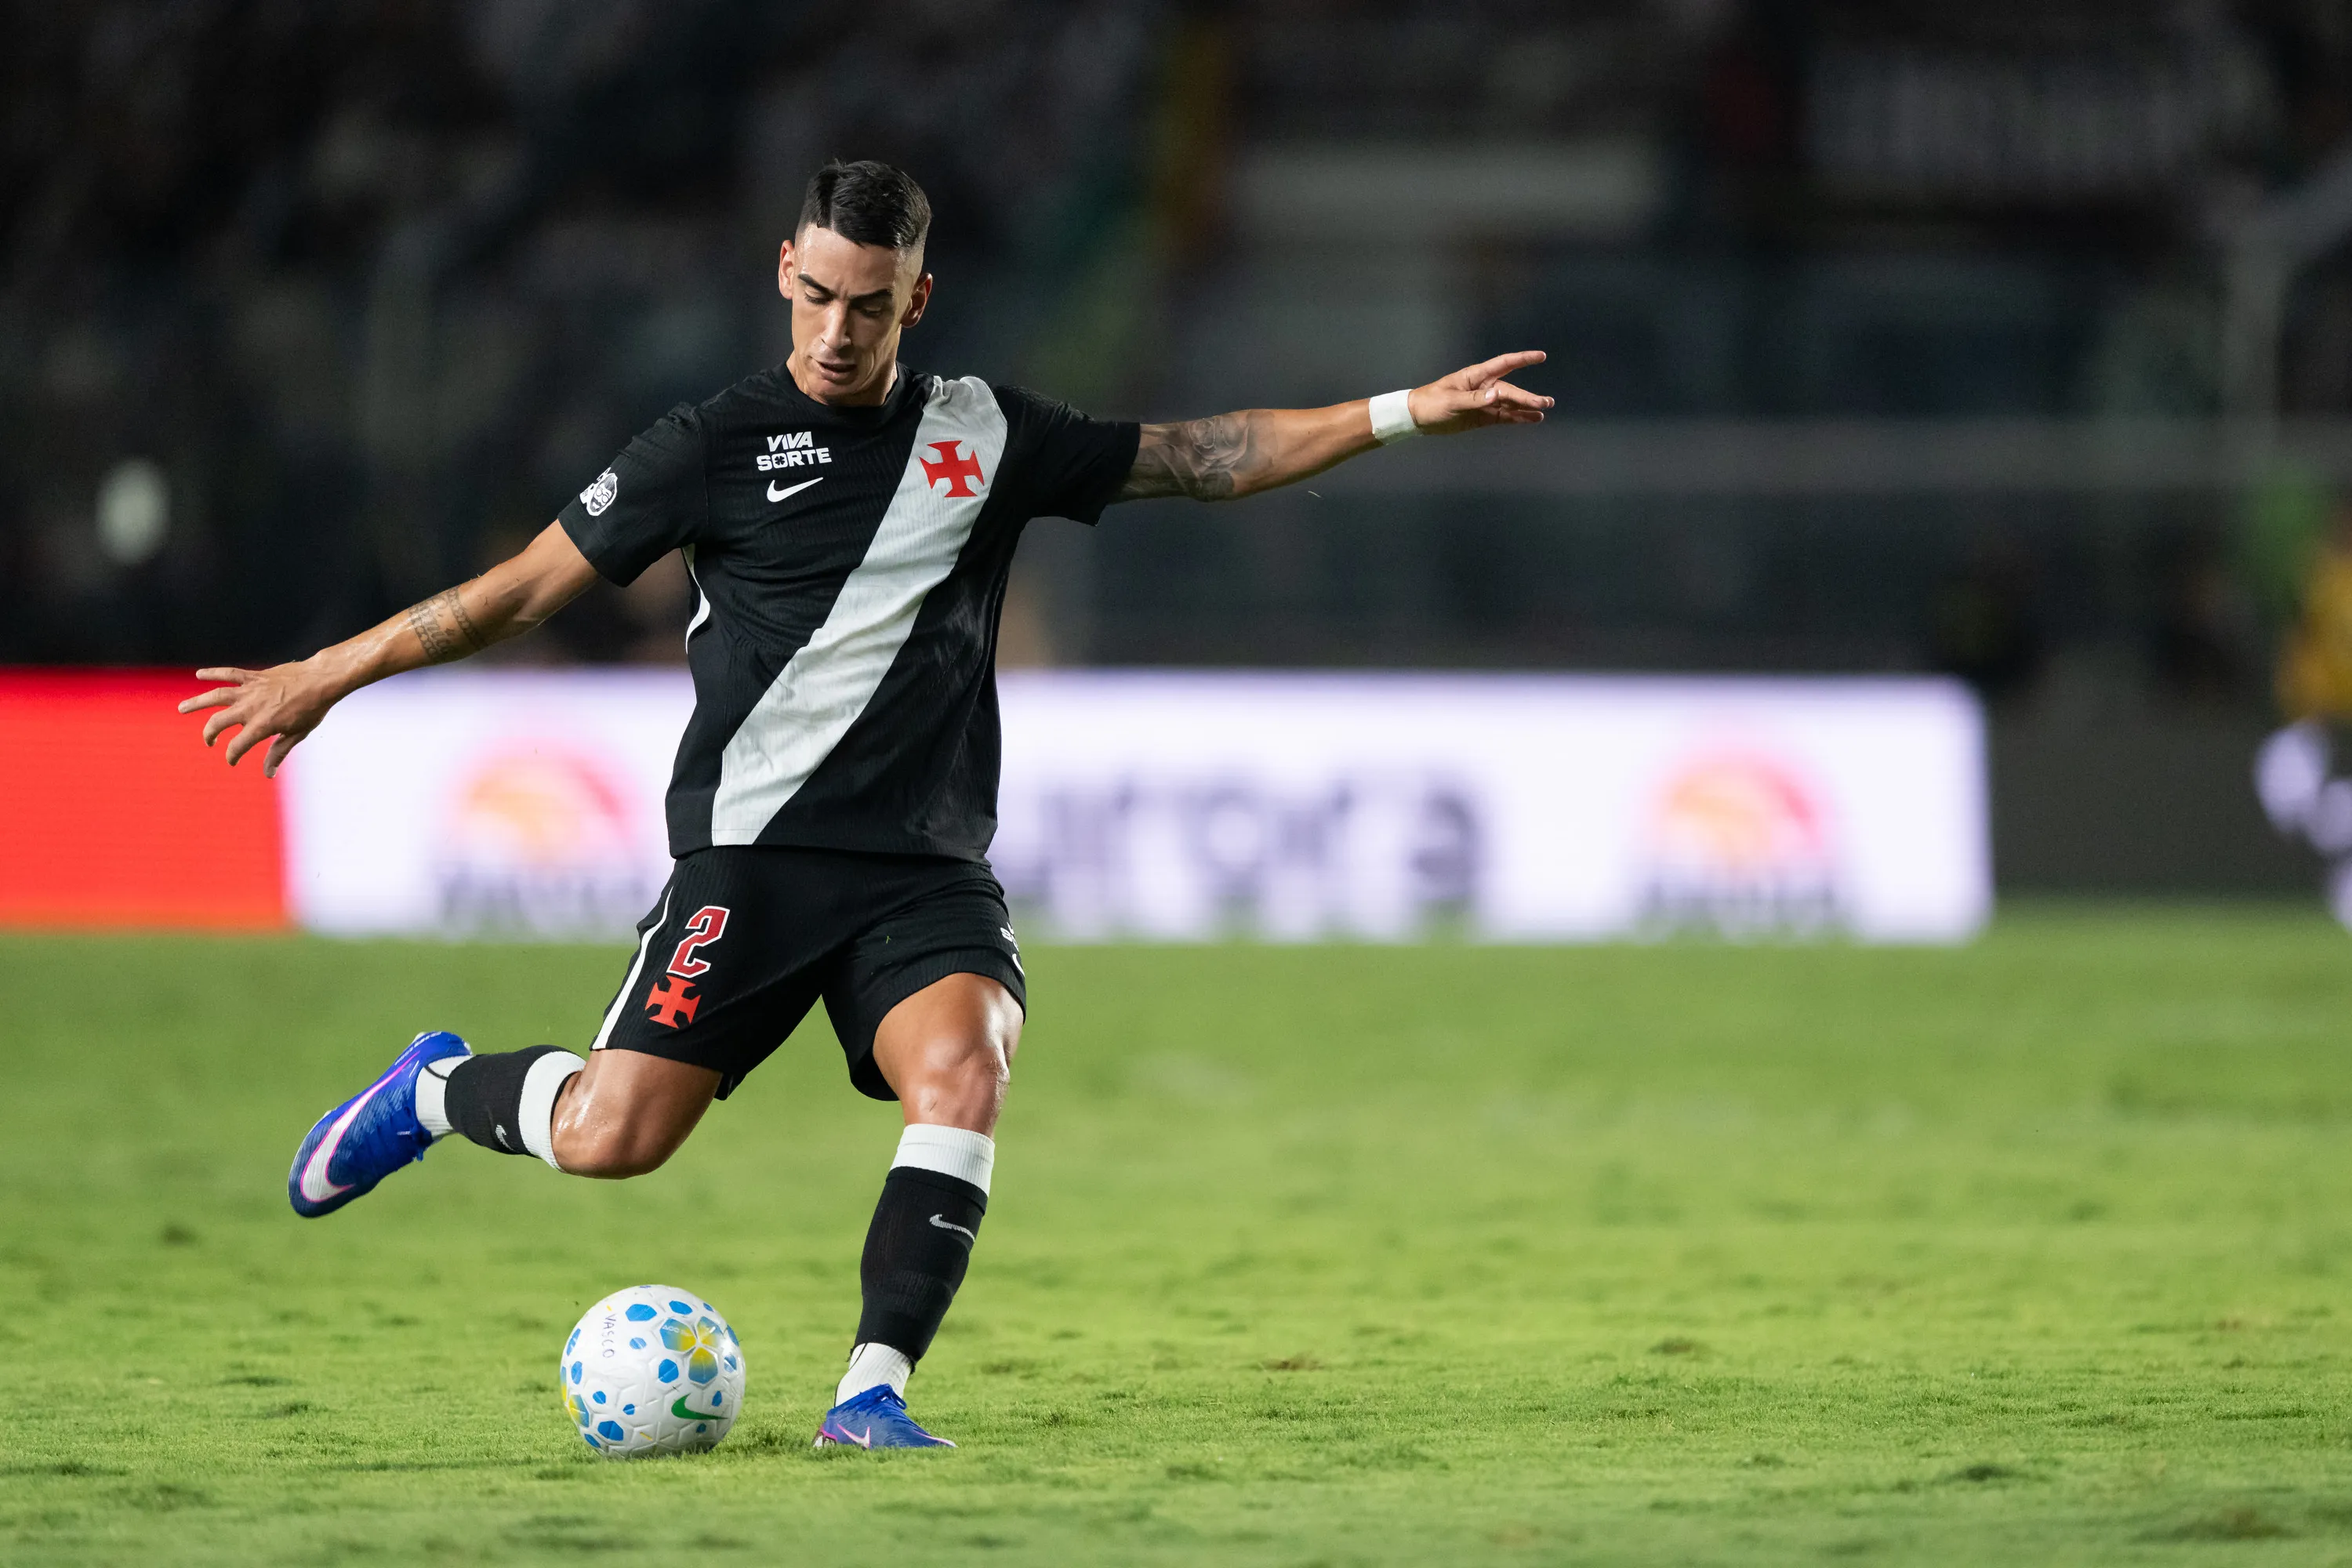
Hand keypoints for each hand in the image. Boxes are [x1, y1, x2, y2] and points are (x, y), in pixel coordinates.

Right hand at [178, 659, 341, 776]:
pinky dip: (213, 672)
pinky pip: (229, 673)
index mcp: (262, 725)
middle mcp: (251, 708)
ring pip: (216, 696)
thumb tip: (268, 773)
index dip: (232, 756)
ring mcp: (251, 690)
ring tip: (182, 708)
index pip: (237, 746)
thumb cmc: (312, 709)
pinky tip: (199, 674)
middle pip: (218, 722)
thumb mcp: (297, 734)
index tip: (232, 760)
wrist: (320, 680)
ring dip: (197, 702)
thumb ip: (279, 752)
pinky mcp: (254, 676)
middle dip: (209, 734)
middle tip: (209, 742)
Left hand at [1406, 350, 1552, 435]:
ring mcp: (1485, 403)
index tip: (1541, 356)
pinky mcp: (1483, 417)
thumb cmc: (1432, 403)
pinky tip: (1532, 419)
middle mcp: (1484, 387)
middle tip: (1546, 402)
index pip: (1504, 364)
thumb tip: (1497, 396)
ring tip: (1544, 410)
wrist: (1418, 418)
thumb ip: (1474, 399)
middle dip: (1528, 396)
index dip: (1523, 359)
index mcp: (1476, 376)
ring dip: (1527, 407)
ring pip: (1510, 404)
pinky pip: (1504, 417)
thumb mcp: (1451, 401)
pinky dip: (1518, 418)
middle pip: (1511, 390)